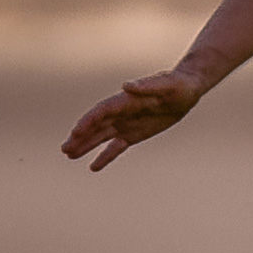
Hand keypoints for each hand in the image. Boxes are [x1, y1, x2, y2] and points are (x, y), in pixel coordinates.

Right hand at [62, 70, 204, 170]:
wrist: (187, 90)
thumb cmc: (177, 85)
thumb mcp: (166, 85)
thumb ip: (147, 86)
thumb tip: (126, 86)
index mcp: (126, 100)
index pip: (102, 111)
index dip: (88, 121)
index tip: (75, 132)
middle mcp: (122, 112)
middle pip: (97, 125)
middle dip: (81, 136)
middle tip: (65, 149)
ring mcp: (126, 123)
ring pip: (101, 136)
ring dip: (85, 145)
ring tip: (68, 155)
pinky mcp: (134, 134)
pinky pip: (116, 147)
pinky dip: (105, 157)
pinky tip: (92, 167)